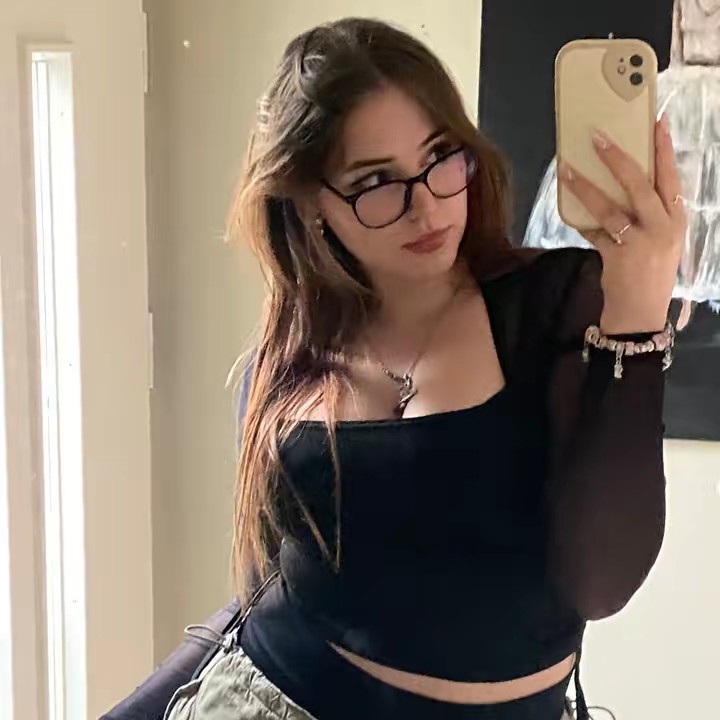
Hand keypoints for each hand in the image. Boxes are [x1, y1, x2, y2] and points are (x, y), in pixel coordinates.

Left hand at [559, 114, 686, 333]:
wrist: (641, 312)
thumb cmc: (651, 271)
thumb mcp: (662, 240)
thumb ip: (651, 213)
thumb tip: (627, 180)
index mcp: (677, 220)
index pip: (671, 177)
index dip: (664, 149)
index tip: (657, 121)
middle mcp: (662, 228)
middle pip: (640, 185)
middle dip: (618, 158)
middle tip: (598, 137)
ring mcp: (640, 243)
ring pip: (610, 208)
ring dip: (586, 187)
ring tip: (568, 170)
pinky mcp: (618, 257)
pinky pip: (593, 232)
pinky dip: (580, 220)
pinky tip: (569, 208)